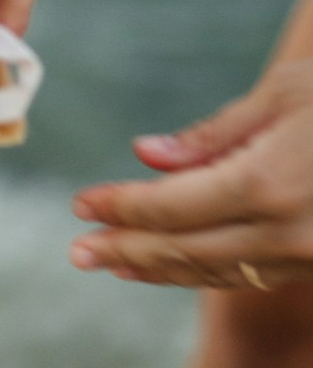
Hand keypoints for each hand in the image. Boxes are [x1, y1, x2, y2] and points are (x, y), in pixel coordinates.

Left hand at [70, 61, 312, 289]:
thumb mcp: (283, 93)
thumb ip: (210, 135)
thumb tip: (146, 155)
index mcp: (267, 182)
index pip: (169, 206)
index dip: (120, 208)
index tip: (82, 205)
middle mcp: (285, 231)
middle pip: (183, 249)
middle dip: (124, 250)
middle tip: (78, 252)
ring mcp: (306, 256)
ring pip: (214, 271)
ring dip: (159, 269)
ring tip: (114, 262)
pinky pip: (248, 275)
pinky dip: (203, 271)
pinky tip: (172, 265)